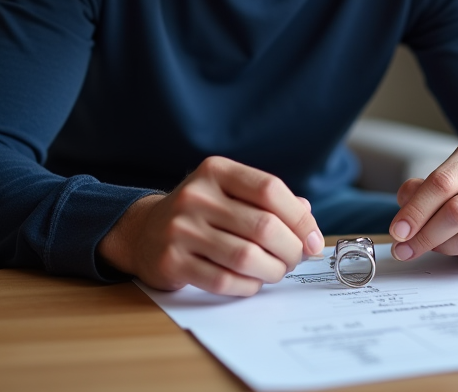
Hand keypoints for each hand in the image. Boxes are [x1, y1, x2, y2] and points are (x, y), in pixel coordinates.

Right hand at [98, 156, 324, 296]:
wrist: (143, 231)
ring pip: (246, 257)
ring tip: (277, 271)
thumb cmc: (202, 213)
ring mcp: (181, 229)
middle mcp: (196, 196)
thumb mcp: (231, 193)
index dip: (300, 219)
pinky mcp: (171, 262)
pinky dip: (248, 285)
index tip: (314, 240)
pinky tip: (252, 281)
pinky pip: (223, 281)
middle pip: (263, 226)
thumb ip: (270, 203)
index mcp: (216, 171)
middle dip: (291, 250)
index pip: (270, 189)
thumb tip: (309, 225)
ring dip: (273, 271)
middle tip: (296, 259)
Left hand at [389, 138, 457, 263]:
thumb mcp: (446, 177)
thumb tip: (404, 221)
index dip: (415, 212)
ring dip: (446, 248)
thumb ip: (420, 192)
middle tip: (406, 250)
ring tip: (435, 246)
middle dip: (426, 236)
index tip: (398, 232)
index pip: (440, 183)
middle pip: (457, 212)